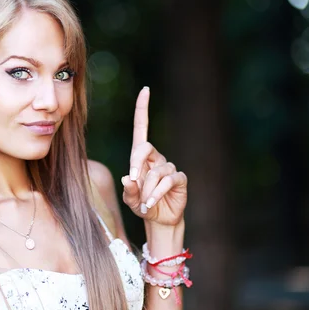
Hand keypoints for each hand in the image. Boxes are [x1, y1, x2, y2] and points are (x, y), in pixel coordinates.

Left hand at [121, 87, 186, 225]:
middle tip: (133, 180)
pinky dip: (157, 193)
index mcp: (141, 156)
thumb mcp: (130, 199)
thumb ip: (128, 190)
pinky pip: (168, 180)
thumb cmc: (142, 205)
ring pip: (155, 172)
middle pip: (145, 147)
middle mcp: (156, 158)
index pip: (142, 128)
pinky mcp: (180, 178)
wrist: (159, 220)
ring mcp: (169, 167)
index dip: (143, 109)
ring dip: (147, 189)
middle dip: (136, 163)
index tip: (145, 90)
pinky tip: (152, 203)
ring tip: (145, 204)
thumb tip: (128, 178)